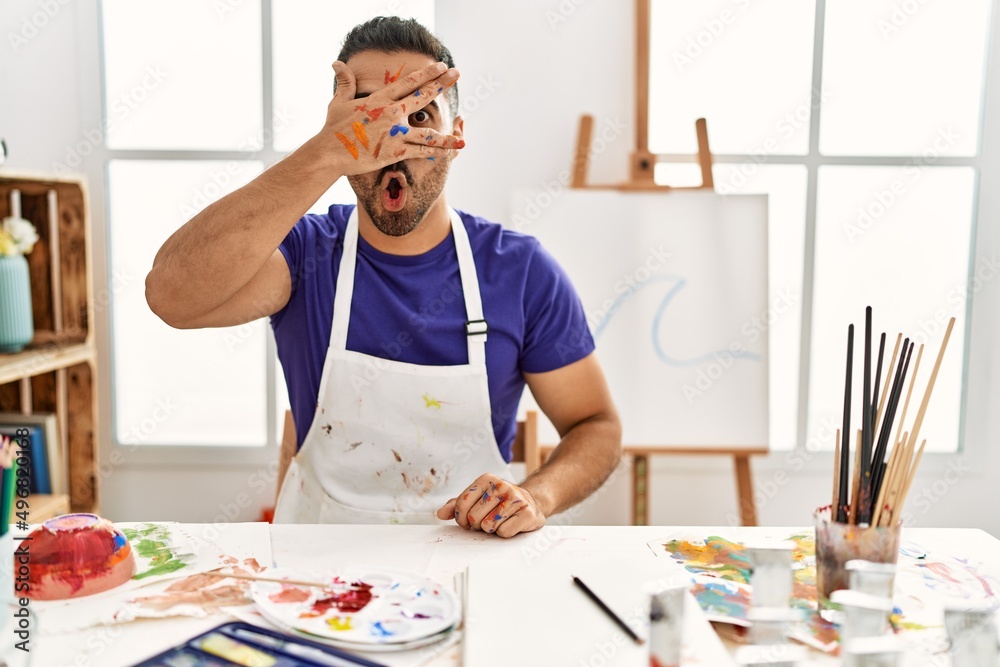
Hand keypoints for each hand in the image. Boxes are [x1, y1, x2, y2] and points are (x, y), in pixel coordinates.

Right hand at [318, 60, 464, 174]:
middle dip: (442, 84)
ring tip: (462, 137)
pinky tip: (448, 154)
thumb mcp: (337, 102)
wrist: (329, 152)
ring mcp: (395, 133)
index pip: (409, 82)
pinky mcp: (395, 152)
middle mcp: (391, 113)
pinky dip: (435, 153)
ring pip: (427, 133)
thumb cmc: (333, 128)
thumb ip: (345, 83)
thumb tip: (336, 63)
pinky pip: (420, 152)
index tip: (440, 65)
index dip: (427, 73)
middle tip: (457, 73)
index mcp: (380, 100)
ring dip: (446, 136)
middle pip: (422, 96)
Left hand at [436, 473, 546, 537]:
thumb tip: (440, 514)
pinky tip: (510, 524)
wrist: (529, 503)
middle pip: (474, 517)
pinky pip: (504, 533)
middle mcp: (501, 485)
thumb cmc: (498, 502)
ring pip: (488, 526)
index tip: (466, 521)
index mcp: (486, 479)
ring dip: (491, 529)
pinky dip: (504, 533)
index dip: (460, 518)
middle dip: (477, 524)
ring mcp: (515, 498)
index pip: (462, 503)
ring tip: (498, 521)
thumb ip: (457, 505)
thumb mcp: (477, 499)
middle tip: (486, 520)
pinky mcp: (527, 513)